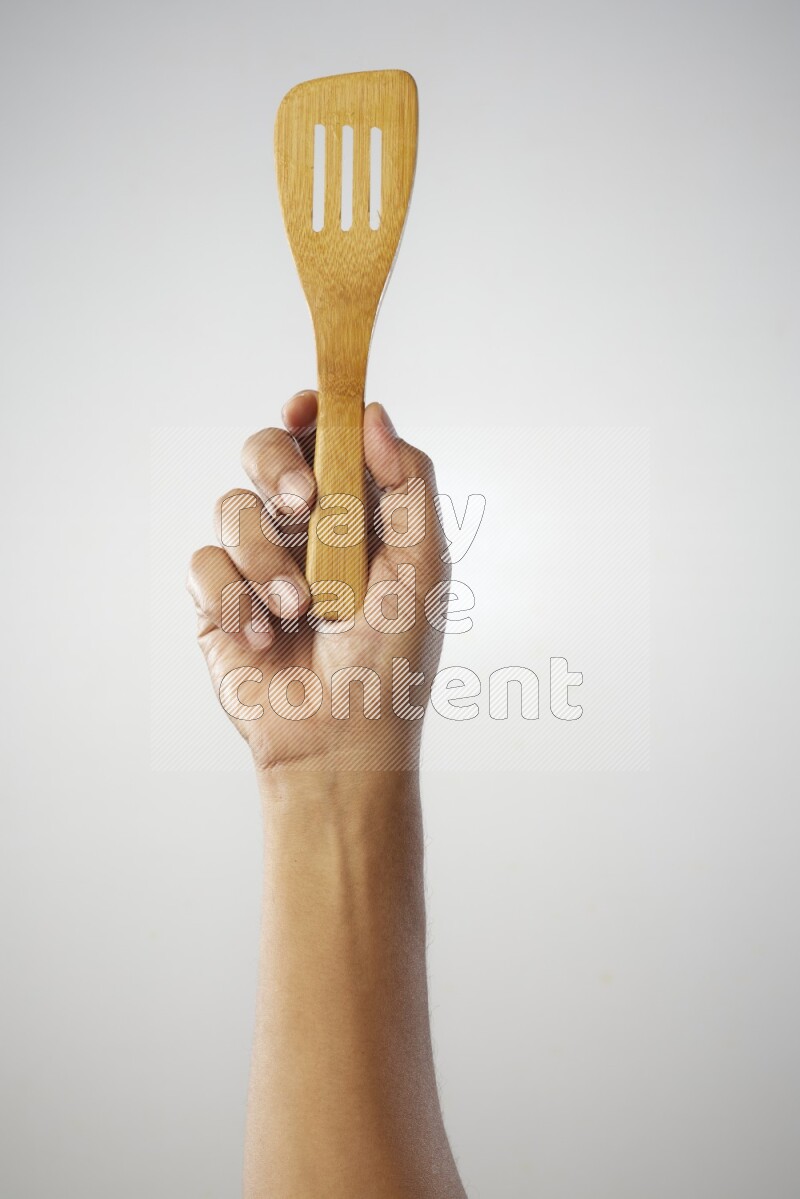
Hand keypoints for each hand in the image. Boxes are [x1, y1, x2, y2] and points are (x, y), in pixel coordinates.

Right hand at [187, 391, 449, 773]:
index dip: (312, 413)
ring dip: (266, 557)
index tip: (305, 408)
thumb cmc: (393, 659)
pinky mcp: (219, 600)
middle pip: (267, 452)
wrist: (342, 739)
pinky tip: (264, 636)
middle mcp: (304, 529)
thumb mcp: (423, 566)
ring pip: (233, 507)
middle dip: (279, 467)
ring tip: (298, 610)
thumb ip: (408, 484)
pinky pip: (203, 564)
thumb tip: (374, 413)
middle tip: (304, 506)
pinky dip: (233, 596)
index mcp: (357, 513)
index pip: (325, 439)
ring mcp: (258, 562)